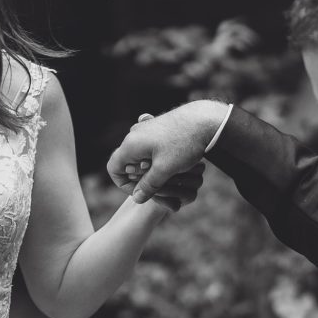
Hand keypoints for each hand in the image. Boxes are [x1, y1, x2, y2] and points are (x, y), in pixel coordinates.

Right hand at [107, 100, 226, 203]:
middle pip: (126, 162)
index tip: (143, 191)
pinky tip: (173, 160)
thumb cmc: (183, 144)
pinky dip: (156, 157)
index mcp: (131, 144)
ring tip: (169, 172)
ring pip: (138, 155)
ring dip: (150, 168)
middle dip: (140, 177)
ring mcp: (144, 129)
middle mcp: (134, 134)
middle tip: (159, 183)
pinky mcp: (155, 127)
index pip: (114, 169)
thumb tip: (137, 198)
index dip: (125, 185)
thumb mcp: (165, 169)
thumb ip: (148, 185)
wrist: (204, 119)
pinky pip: (148, 147)